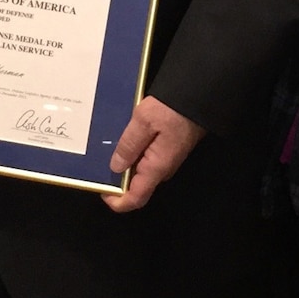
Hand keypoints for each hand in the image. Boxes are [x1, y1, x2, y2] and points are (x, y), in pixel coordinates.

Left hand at [104, 96, 205, 212]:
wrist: (199, 96)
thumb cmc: (172, 108)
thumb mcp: (144, 121)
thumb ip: (129, 145)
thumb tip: (115, 168)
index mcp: (156, 167)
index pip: (136, 199)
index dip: (117, 201)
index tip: (100, 189)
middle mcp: (162, 169)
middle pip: (136, 186)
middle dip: (117, 179)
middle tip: (99, 162)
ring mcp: (166, 159)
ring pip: (140, 171)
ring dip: (124, 163)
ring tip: (108, 146)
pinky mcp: (168, 149)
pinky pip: (146, 159)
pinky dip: (133, 153)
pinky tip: (124, 138)